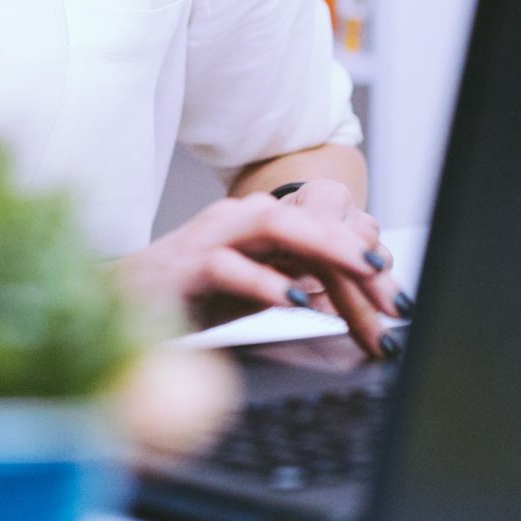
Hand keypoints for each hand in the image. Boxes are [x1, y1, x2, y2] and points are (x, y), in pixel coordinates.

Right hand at [118, 183, 402, 358]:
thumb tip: (348, 287)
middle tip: (392, 284)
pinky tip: (296, 302)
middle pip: (310, 218)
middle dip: (357, 251)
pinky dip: (267, 283)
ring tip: (362, 272)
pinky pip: (231, 266)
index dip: (365, 256)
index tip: (397, 294)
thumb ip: (297, 276)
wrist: (123, 301)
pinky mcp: (188, 265)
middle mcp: (240, 218)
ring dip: (325, 247)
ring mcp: (213, 236)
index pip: (324, 227)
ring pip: (278, 225)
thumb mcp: (257, 286)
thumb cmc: (191, 293)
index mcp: (260, 222)